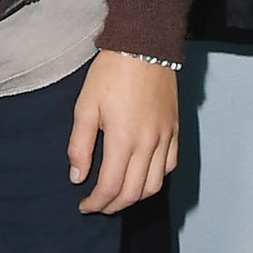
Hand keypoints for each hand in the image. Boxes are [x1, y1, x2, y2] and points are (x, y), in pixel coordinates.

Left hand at [69, 53, 179, 215]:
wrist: (144, 46)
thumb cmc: (110, 73)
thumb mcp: (85, 107)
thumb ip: (80, 146)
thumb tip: (77, 177)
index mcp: (123, 139)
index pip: (111, 187)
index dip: (96, 202)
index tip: (84, 205)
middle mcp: (148, 144)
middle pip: (133, 192)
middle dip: (113, 206)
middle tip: (97, 205)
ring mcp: (166, 137)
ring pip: (155, 184)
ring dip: (135, 197)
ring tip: (118, 196)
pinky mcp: (175, 129)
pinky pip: (170, 165)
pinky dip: (156, 178)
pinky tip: (142, 176)